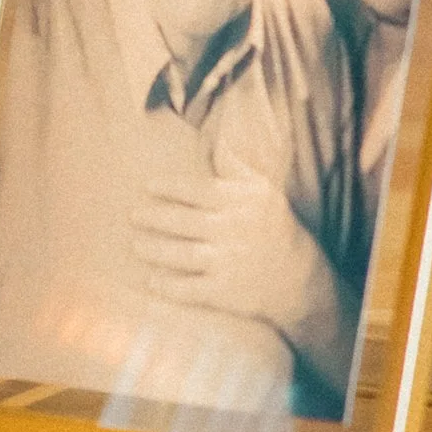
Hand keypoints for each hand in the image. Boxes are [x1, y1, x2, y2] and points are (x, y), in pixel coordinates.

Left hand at [131, 157, 327, 342]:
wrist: (299, 276)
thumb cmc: (272, 226)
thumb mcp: (262, 191)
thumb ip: (235, 168)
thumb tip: (218, 140)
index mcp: (238, 203)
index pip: (198, 190)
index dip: (170, 187)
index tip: (148, 186)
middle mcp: (232, 230)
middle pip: (184, 222)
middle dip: (154, 218)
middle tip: (132, 215)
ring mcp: (229, 262)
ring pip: (184, 255)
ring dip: (156, 250)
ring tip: (135, 245)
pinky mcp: (227, 291)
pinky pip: (192, 289)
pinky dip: (170, 286)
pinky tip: (151, 281)